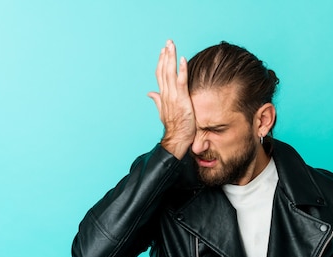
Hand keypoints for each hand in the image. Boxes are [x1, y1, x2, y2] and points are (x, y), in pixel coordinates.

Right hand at [148, 40, 194, 159]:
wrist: (177, 139)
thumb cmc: (174, 127)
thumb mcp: (164, 112)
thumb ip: (157, 100)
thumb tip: (150, 94)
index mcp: (163, 96)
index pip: (160, 75)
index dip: (161, 62)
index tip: (163, 51)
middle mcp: (166, 94)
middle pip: (164, 71)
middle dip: (165, 55)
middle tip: (168, 42)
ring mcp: (173, 96)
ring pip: (170, 73)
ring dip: (171, 58)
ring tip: (172, 46)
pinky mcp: (181, 100)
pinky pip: (181, 82)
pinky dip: (181, 70)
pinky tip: (182, 59)